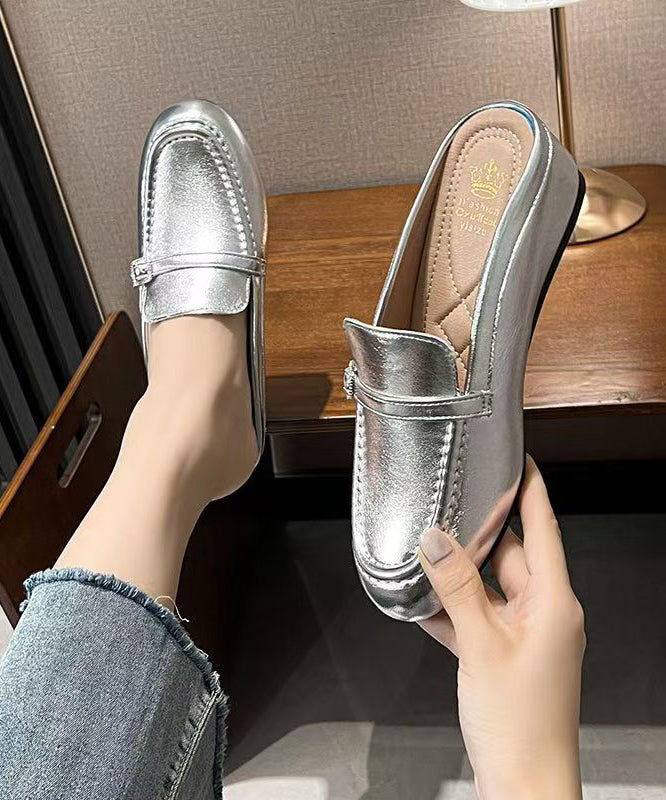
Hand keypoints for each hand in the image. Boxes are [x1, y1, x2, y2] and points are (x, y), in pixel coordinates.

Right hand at [418, 456, 584, 799]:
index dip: (531, 490)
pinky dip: (453, 610)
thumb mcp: (482, 644)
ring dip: (459, 576)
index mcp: (554, 602)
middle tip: (446, 511)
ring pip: (489, 588)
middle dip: (477, 536)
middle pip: (509, 556)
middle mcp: (544, 613)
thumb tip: (435, 540)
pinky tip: (425, 606)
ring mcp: (525, 636)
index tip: (521, 460)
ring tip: (426, 557)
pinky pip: (477, 618)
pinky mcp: (505, 656)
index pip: (543, 528)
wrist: (523, 786)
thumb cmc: (520, 725)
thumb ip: (456, 587)